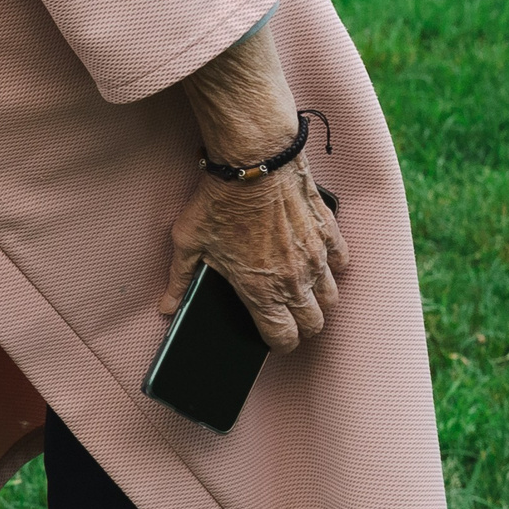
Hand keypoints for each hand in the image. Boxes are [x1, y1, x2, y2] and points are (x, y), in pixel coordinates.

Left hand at [164, 162, 347, 354]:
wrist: (254, 164)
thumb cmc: (219, 202)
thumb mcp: (188, 243)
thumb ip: (180, 280)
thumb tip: (167, 306)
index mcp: (262, 290)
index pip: (284, 338)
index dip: (277, 344)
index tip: (270, 338)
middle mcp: (296, 280)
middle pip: (314, 324)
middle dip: (300, 327)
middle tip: (285, 317)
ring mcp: (317, 257)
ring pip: (331, 297)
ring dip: (318, 299)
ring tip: (299, 291)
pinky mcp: (329, 233)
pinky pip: (341, 262)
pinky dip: (331, 266)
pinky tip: (314, 259)